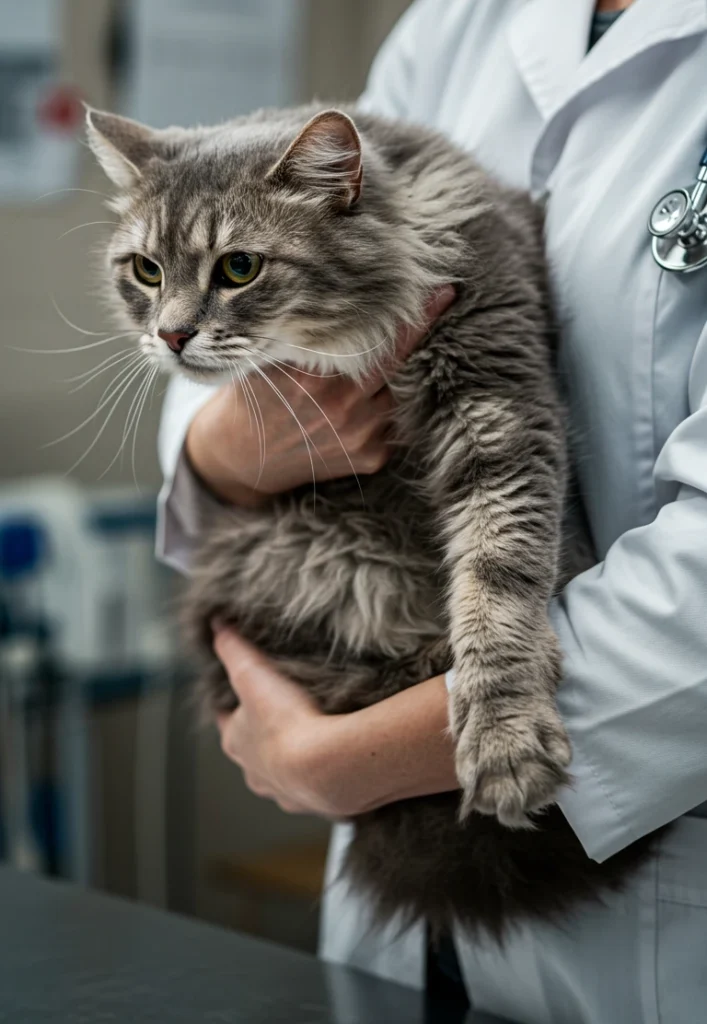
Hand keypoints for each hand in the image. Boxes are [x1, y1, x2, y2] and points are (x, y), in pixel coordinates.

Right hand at [186, 286, 455, 505]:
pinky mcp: (371, 458)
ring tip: (383, 365)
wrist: (244, 460)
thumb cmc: (256, 397)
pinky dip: (388, 408)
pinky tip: (366, 405)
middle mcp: (343, 407)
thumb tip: (338, 293)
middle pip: (399, 361)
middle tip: (446, 296)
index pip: (376, 340)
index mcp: (314, 378)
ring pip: (400, 391)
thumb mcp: (267, 359)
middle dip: (422, 330)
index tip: (443, 290)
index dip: (412, 317)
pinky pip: (394, 422)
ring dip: (398, 376)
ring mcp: (361, 435)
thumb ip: (303, 336)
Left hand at [213, 626, 458, 817]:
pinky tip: (335, 761)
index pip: (228, 722)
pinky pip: (315, 789)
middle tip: (287, 715)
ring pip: (283, 774)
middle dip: (267, 737)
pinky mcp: (316, 803)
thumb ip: (233, 648)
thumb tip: (216, 625)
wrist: (326, 766)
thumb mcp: (253, 673)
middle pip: (255, 752)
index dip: (236, 707)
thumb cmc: (287, 721)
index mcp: (236, 743)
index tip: (248, 695)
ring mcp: (285, 791)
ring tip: (315, 739)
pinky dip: (321, 776)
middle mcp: (255, 773)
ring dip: (294, 759)